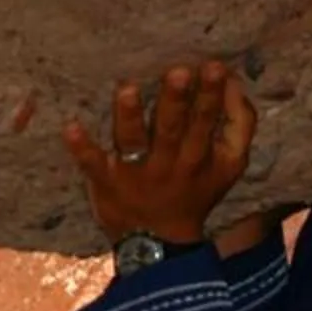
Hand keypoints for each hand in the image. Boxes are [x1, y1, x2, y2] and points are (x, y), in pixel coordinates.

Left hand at [64, 61, 255, 243]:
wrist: (161, 244)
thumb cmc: (195, 191)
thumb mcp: (229, 164)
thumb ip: (240, 124)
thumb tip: (234, 83)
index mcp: (198, 156)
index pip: (207, 121)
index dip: (211, 94)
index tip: (213, 66)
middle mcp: (167, 163)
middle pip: (172, 128)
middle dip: (175, 100)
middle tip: (178, 71)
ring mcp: (134, 172)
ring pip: (134, 141)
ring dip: (130, 116)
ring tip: (128, 90)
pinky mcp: (106, 182)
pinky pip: (93, 165)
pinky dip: (82, 148)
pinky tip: (71, 127)